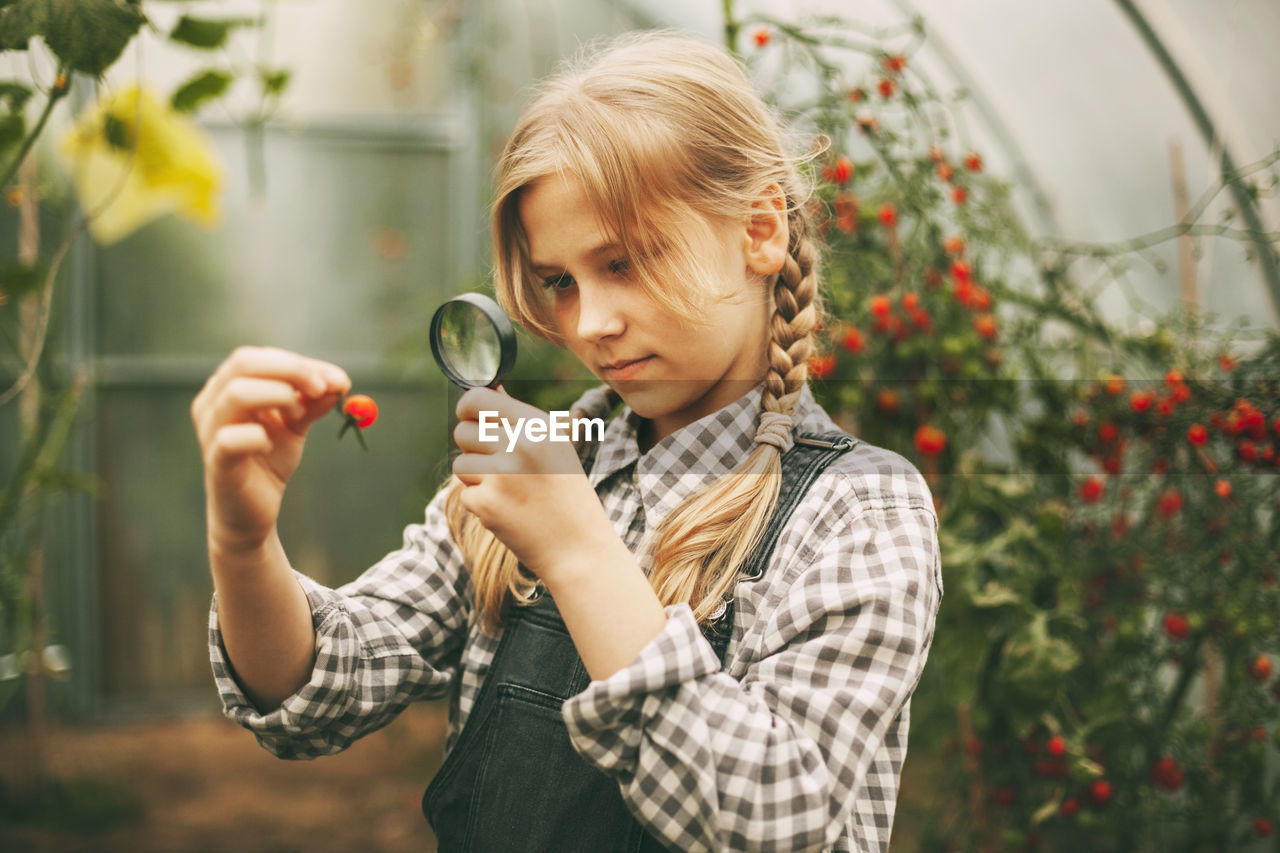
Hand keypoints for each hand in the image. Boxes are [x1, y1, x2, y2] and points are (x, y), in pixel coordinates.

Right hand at [192, 346, 349, 555]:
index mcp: (228, 387)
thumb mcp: (297, 425)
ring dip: (279, 396)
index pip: (259, 357)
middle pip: (245, 363)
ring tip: (298, 416)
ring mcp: (210, 431)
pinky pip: (231, 438)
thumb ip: (314, 402)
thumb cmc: (269, 460)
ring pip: (237, 393)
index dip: (299, 363)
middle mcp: (212, 403)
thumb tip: (339, 382)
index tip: (337, 379)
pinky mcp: (216, 461)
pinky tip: (270, 445)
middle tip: (323, 388)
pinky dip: (259, 436)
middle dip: (292, 371)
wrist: (253, 512)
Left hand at [451, 387, 616, 581]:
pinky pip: (464, 493)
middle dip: (473, 448)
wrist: (579, 548)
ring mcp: (501, 474)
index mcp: (538, 426)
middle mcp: (519, 444)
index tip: (472, 420)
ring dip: (476, 478)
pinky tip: (509, 511)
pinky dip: (481, 504)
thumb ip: (519, 419)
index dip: (467, 410)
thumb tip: (492, 389)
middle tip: (499, 468)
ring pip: (461, 463)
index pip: (476, 399)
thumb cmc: (567, 495)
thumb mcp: (554, 447)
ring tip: (509, 491)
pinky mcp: (487, 503)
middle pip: (463, 432)